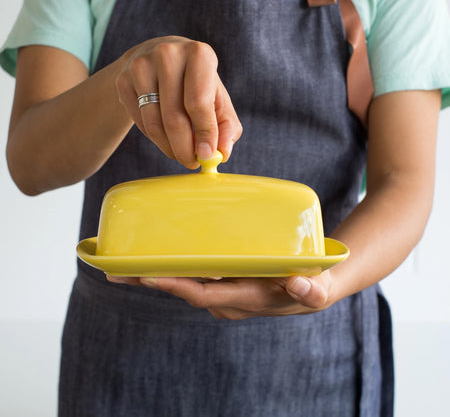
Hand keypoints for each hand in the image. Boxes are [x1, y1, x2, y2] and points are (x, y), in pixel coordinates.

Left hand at [107, 272, 333, 319]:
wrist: (309, 288)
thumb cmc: (311, 286)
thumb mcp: (316, 290)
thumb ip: (311, 290)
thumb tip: (300, 284)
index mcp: (243, 299)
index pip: (201, 294)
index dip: (174, 286)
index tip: (146, 275)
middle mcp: (225, 298)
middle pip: (181, 288)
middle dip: (148, 280)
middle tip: (114, 269)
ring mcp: (221, 289)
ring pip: (182, 281)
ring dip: (153, 273)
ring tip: (123, 260)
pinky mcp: (221, 279)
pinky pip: (191, 273)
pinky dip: (170, 265)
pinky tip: (156, 253)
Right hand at [115, 36, 241, 167]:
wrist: (157, 60)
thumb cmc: (195, 84)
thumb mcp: (218, 99)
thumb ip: (226, 126)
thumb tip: (222, 153)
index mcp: (198, 54)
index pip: (199, 103)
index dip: (204, 133)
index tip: (206, 157)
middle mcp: (168, 54)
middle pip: (174, 117)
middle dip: (185, 148)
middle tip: (191, 163)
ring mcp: (141, 66)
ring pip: (155, 124)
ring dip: (170, 148)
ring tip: (180, 153)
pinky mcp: (123, 80)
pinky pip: (141, 123)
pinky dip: (155, 138)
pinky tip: (165, 136)